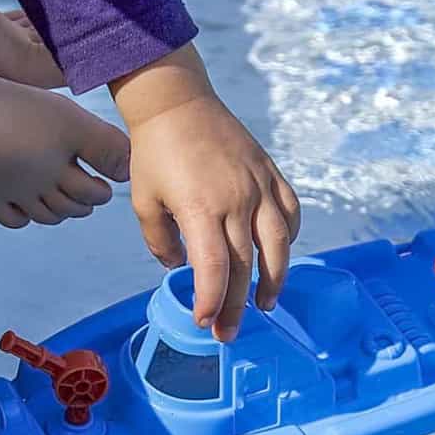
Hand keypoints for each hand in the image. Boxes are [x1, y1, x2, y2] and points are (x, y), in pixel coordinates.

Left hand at [111, 47, 300, 341]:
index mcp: (201, 208)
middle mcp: (236, 199)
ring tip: (264, 305)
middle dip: (235, 306)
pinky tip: (278, 257)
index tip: (205, 322)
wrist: (177, 101)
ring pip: (278, 244)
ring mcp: (258, 185)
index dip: (212, 300)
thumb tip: (179, 268)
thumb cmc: (154, 152)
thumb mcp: (144, 201)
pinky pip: (289, 212)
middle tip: (227, 333)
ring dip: (274, 280)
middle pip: (245, 266)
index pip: (214, 268)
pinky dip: (288, 239)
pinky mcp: (269, 172)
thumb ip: (161, 241)